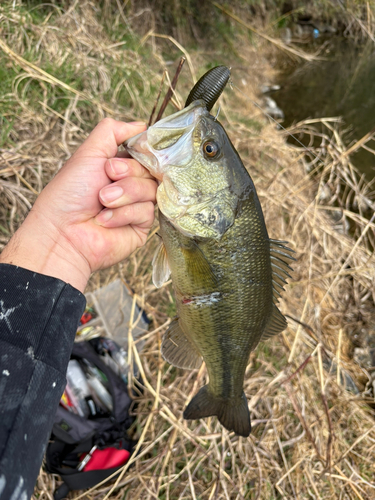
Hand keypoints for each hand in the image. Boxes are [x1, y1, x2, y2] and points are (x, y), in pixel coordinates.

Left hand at [0, 118, 156, 291]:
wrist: (63, 234)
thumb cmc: (69, 195)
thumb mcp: (88, 153)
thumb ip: (112, 131)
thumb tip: (140, 125)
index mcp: (118, 166)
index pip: (145, 151)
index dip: (141, 151)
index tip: (130, 152)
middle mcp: (129, 185)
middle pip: (150, 169)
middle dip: (127, 173)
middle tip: (107, 177)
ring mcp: (136, 206)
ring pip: (151, 190)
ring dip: (124, 194)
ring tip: (103, 202)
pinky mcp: (141, 226)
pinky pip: (147, 211)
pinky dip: (125, 213)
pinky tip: (106, 220)